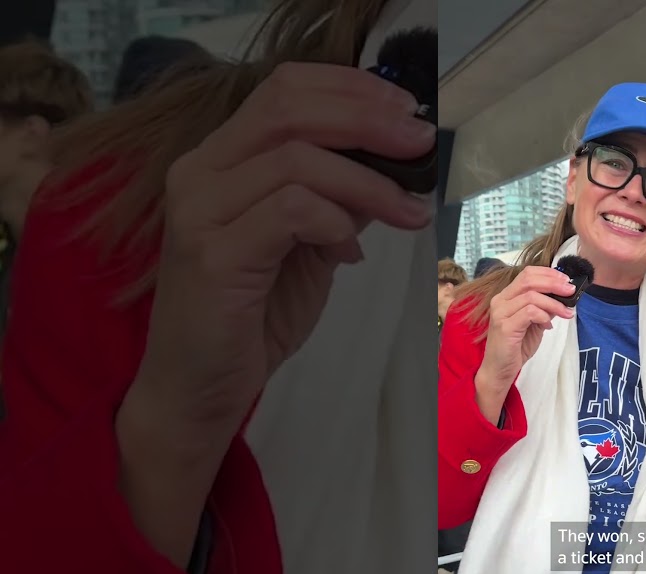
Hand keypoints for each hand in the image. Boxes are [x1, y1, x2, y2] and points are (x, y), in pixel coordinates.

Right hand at [130, 61, 435, 439]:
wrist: (200, 389)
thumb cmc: (253, 316)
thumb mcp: (312, 245)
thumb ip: (341, 199)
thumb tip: (395, 161)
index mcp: (220, 158)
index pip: (283, 89)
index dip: (350, 88)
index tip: (406, 108)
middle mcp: (200, 171)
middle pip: (288, 109)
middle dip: (367, 118)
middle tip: (421, 141)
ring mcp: (199, 209)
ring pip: (296, 160)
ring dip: (368, 183)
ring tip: (408, 213)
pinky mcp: (212, 253)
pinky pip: (290, 211)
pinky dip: (335, 222)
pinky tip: (350, 254)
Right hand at [474, 266, 575, 414]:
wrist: (499, 370)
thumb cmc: (516, 347)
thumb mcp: (535, 323)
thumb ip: (545, 308)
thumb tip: (564, 295)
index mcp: (506, 296)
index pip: (527, 274)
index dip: (548, 273)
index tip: (566, 280)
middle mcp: (501, 301)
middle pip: (529, 280)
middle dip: (554, 283)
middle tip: (571, 291)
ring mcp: (501, 313)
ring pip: (531, 296)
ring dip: (554, 303)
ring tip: (566, 313)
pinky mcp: (505, 326)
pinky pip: (529, 312)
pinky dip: (544, 316)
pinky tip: (548, 325)